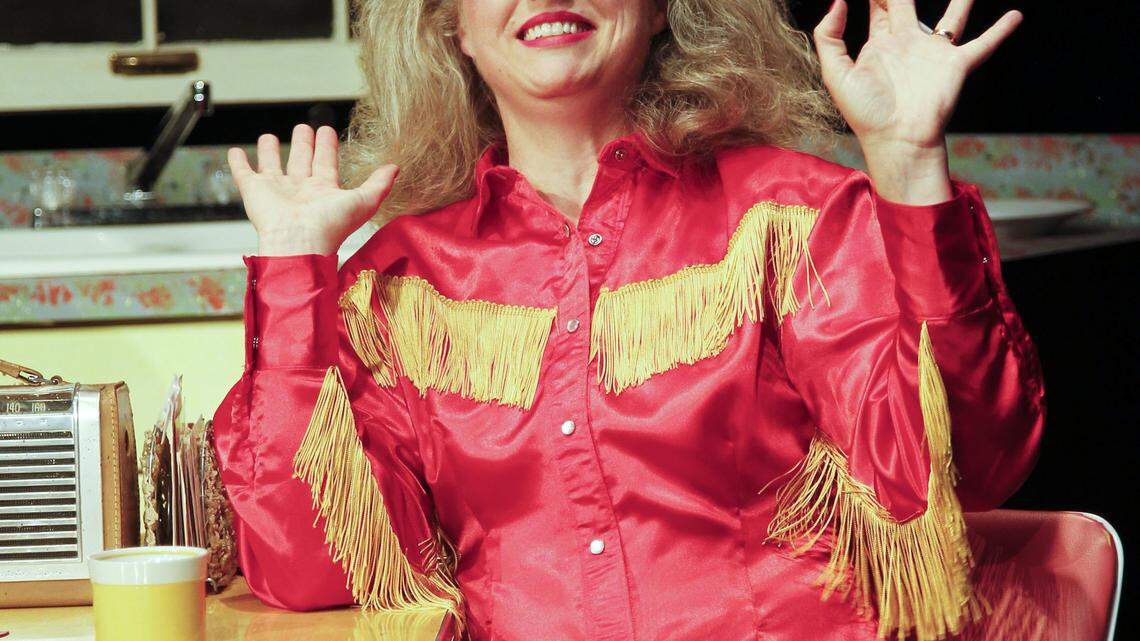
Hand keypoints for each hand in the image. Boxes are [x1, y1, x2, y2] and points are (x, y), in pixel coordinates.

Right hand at [228, 124, 398, 255]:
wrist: (299, 242)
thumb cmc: (331, 227)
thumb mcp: (363, 201)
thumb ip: (379, 184)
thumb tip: (396, 168)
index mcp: (323, 191)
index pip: (326, 163)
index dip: (327, 147)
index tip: (327, 131)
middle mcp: (299, 190)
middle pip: (300, 162)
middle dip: (303, 144)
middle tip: (304, 128)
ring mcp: (276, 191)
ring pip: (272, 165)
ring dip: (270, 151)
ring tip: (269, 137)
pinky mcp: (253, 192)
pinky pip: (243, 173)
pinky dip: (238, 163)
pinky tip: (235, 153)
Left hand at [814, 0, 1022, 150]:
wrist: (897, 139)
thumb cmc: (866, 113)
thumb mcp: (836, 73)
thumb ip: (830, 37)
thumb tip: (838, 1)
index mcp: (880, 46)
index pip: (879, 8)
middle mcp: (908, 44)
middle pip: (909, 3)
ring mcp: (933, 53)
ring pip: (953, 16)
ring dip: (962, 0)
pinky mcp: (956, 65)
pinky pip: (983, 43)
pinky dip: (1000, 31)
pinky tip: (1016, 16)